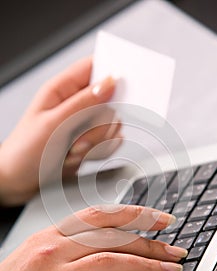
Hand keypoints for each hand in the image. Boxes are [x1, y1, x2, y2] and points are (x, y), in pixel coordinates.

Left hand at [0, 57, 121, 205]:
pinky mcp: (89, 141)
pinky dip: (98, 152)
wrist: (20, 182)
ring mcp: (83, 124)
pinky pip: (110, 141)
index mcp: (62, 90)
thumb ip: (83, 102)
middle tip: (78, 135)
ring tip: (73, 149)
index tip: (120, 88)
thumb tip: (109, 82)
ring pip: (112, 124)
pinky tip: (78, 156)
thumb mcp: (53, 125)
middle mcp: (75, 105)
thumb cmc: (25, 152)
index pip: (94, 67)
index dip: (111, 73)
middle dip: (98, 123)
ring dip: (97, 141)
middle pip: (109, 101)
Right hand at [0, 205, 185, 270]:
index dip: (134, 214)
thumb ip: (69, 244)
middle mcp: (55, 252)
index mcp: (52, 237)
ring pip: (111, 263)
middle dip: (150, 242)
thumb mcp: (36, 253)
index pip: (101, 216)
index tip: (160, 219)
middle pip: (112, 238)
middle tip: (175, 249)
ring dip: (148, 267)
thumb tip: (105, 239)